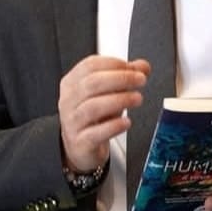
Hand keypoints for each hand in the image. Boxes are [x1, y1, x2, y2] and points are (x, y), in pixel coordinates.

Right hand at [58, 55, 147, 171]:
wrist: (80, 147)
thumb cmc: (94, 116)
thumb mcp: (108, 93)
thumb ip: (124, 77)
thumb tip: (142, 66)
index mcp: (72, 82)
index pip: (90, 66)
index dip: (113, 64)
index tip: (134, 68)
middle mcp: (68, 100)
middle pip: (92, 83)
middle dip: (120, 79)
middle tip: (140, 80)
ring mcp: (72, 121)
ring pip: (93, 107)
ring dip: (120, 100)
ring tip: (137, 98)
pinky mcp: (80, 142)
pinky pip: (96, 133)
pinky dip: (114, 126)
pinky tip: (126, 122)